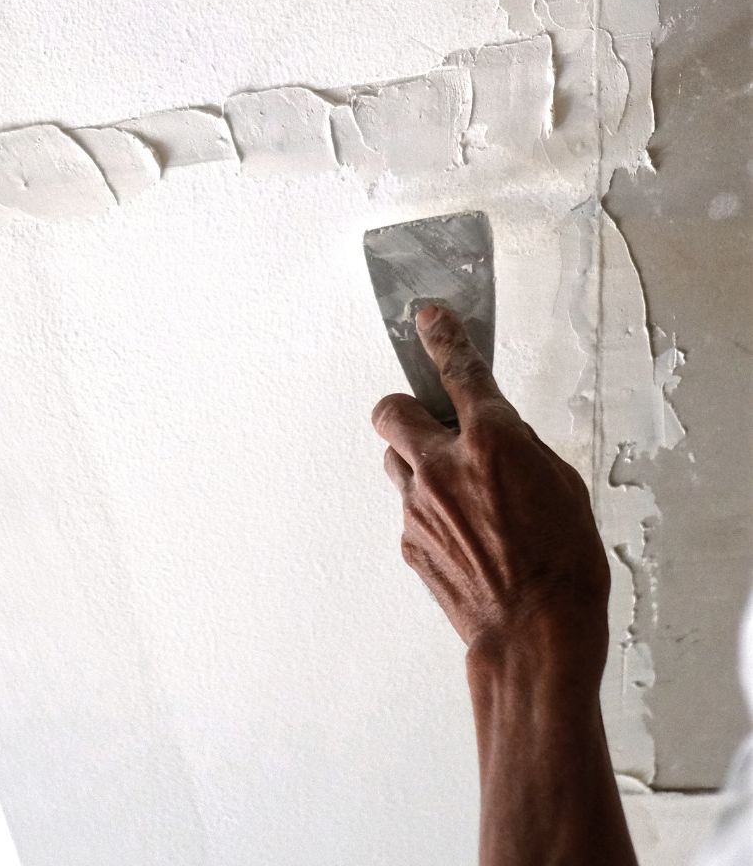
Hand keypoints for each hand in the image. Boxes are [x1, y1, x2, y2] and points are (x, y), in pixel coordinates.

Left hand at [371, 304, 610, 680]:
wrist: (534, 635)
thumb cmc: (564, 564)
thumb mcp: (563, 485)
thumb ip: (519, 447)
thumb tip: (497, 433)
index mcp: (491, 441)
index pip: (459, 371)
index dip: (443, 337)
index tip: (431, 319)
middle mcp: (443, 465)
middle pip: (391, 409)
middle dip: (407, 408)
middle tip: (432, 422)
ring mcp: (418, 504)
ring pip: (394, 458)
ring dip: (417, 460)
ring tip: (457, 489)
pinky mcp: (408, 540)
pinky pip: (408, 506)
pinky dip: (428, 508)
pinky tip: (463, 535)